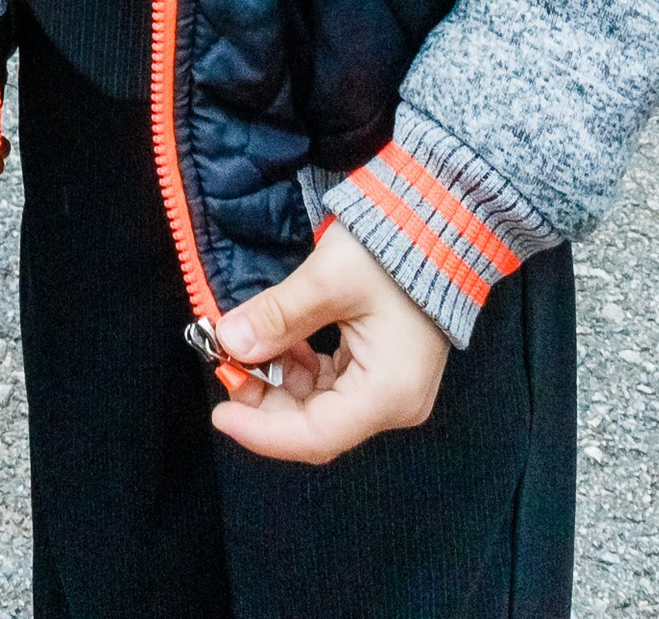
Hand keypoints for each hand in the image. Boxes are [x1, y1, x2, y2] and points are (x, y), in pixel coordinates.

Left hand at [208, 224, 449, 464]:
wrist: (439, 222)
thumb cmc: (393, 249)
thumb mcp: (328, 279)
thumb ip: (277, 315)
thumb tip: (230, 341)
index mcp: (388, 394)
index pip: (316, 436)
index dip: (262, 432)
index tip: (220, 415)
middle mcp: (393, 404)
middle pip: (316, 424)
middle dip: (264, 401)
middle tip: (225, 365)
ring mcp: (388, 388)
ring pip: (318, 404)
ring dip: (276, 381)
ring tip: (241, 347)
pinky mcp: (380, 368)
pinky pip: (330, 382)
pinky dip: (296, 366)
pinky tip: (274, 340)